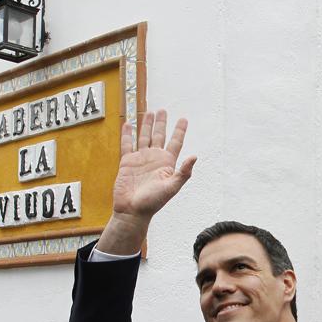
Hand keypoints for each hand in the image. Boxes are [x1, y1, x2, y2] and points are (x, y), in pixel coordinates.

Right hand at [98, 110, 196, 253]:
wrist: (132, 211)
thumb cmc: (153, 202)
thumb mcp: (171, 187)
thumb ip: (183, 173)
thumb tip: (194, 156)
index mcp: (166, 163)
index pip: (175, 142)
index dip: (179, 130)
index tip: (183, 119)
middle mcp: (154, 159)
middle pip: (159, 136)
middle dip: (161, 123)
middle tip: (163, 110)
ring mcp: (140, 159)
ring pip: (144, 137)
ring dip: (146, 125)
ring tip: (149, 112)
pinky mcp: (127, 162)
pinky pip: (127, 144)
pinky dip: (127, 134)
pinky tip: (129, 124)